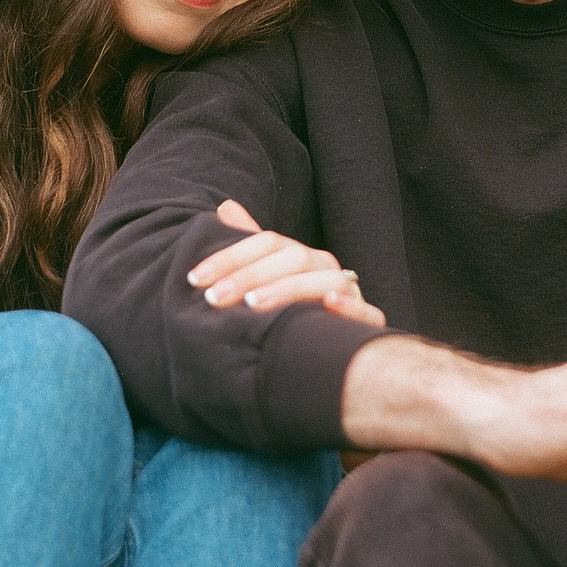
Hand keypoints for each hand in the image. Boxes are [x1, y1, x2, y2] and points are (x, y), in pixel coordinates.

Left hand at [186, 199, 387, 329]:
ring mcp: (350, 293)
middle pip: (292, 259)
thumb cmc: (293, 315)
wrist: (332, 361)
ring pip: (325, 281)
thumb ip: (249, 247)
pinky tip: (328, 305)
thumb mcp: (267, 280)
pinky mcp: (369, 324)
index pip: (268, 242)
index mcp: (302, 256)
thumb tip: (226, 206)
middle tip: (213, 298)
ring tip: (253, 304)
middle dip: (248, 276)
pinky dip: (349, 306)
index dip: (230, 257)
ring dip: (288, 289)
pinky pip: (367, 313)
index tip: (196, 278)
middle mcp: (327, 268)